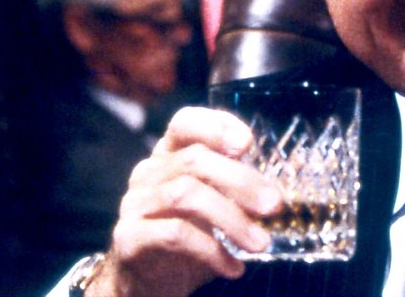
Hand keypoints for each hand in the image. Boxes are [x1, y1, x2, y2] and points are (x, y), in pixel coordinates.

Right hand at [86, 107, 282, 296]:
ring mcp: (136, 204)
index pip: (184, 123)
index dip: (215, 125)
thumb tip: (274, 192)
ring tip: (260, 242)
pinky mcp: (130, 237)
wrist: (149, 282)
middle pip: (194, 160)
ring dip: (232, 219)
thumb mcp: (216, 204)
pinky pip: (175, 234)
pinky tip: (234, 266)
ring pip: (185, 194)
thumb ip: (236, 187)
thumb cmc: (190, 237)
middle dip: (241, 181)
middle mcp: (148, 173)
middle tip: (273, 205)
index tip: (248, 143)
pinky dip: (212, 251)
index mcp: (170, 155)